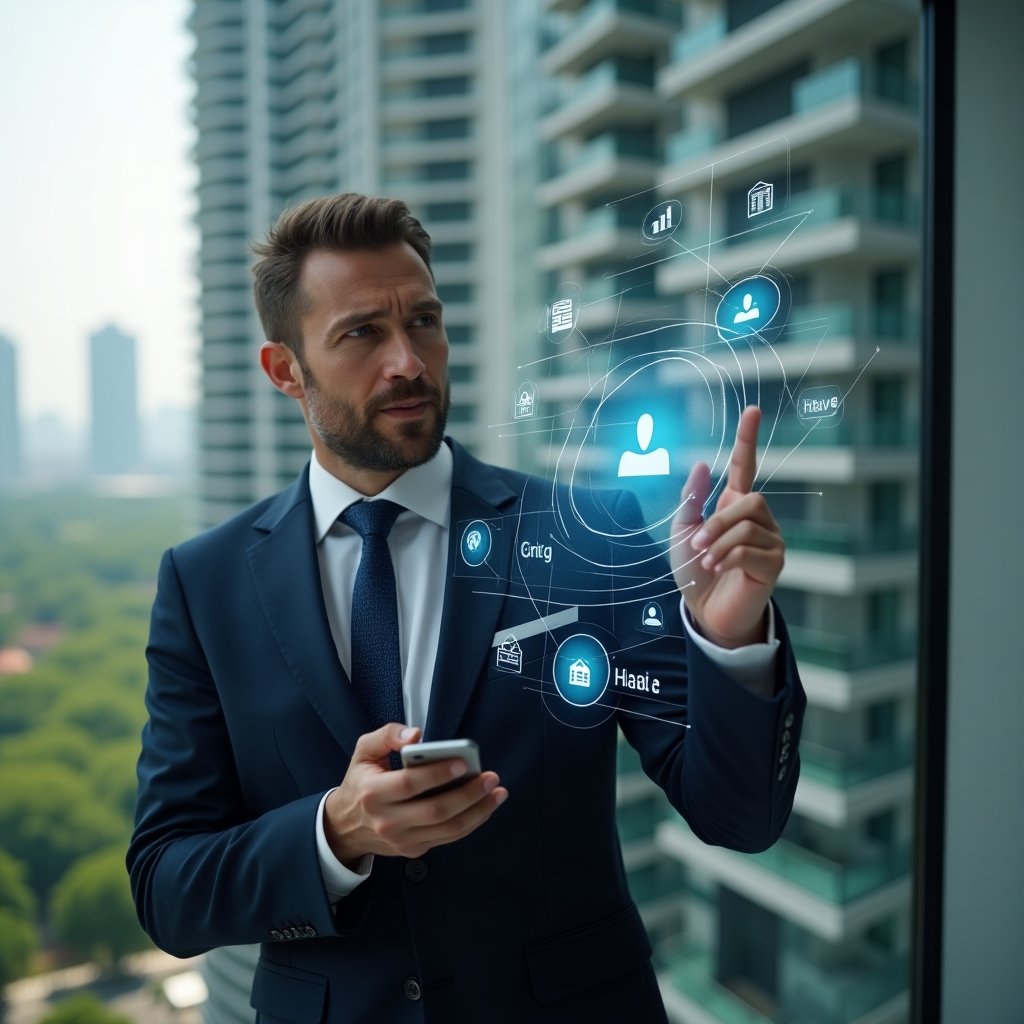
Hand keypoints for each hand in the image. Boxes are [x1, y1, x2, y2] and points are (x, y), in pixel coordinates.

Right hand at [323, 724, 507, 864]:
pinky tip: (486, 806)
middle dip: (468, 793)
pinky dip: (471, 822)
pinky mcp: (414, 850)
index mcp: (373, 792)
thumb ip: (387, 735)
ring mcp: (402, 840)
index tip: (463, 762)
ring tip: (497, 792)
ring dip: (478, 811)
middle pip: (435, 810)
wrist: (347, 826)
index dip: (437, 773)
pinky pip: (448, 837)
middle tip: (490, 777)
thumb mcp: (364, 751)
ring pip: (447, 829)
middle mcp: (387, 821)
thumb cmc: (362, 780)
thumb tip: (416, 735)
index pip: (410, 784)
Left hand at [670, 406, 783, 647]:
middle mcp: (759, 519)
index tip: (751, 410)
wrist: (705, 612)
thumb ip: (692, 500)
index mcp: (734, 506)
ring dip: (719, 542)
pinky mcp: (774, 565)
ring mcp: (770, 541)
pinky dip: (728, 557)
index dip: (748, 438)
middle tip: (697, 544)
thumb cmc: (694, 572)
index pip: (746, 465)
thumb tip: (701, 464)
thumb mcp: (683, 532)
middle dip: (719, 520)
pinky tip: (719, 569)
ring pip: (749, 524)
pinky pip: (751, 549)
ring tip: (706, 561)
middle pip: (750, 499)